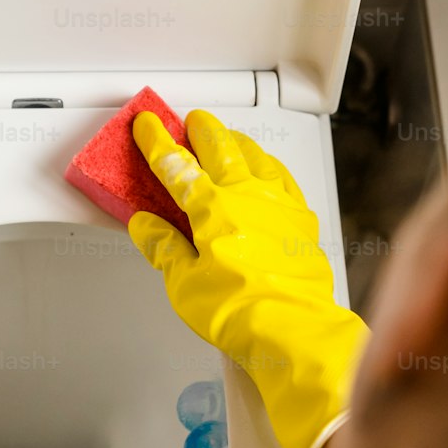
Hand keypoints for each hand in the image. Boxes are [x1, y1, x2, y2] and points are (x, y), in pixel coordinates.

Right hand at [128, 110, 368, 447]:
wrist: (292, 328)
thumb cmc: (239, 310)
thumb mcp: (184, 283)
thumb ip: (164, 248)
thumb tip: (145, 226)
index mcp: (211, 207)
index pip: (176, 165)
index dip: (157, 143)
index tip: (147, 126)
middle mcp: (247, 196)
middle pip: (220, 148)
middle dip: (201, 130)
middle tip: (191, 119)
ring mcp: (278, 205)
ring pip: (257, 157)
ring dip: (238, 142)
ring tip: (229, 137)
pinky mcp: (301, 221)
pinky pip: (284, 180)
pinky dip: (270, 168)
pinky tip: (269, 172)